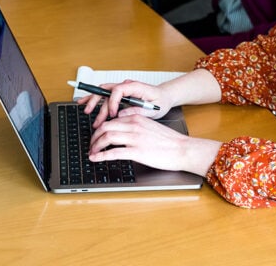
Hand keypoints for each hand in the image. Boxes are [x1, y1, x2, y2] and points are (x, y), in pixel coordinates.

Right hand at [80, 80, 169, 128]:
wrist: (165, 97)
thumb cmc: (161, 102)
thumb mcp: (154, 109)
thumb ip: (138, 111)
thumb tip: (122, 115)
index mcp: (135, 86)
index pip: (118, 90)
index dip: (113, 102)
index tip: (113, 114)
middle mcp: (126, 86)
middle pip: (106, 89)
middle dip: (96, 101)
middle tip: (90, 113)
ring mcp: (122, 89)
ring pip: (103, 93)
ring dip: (95, 103)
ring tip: (89, 115)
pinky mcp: (120, 94)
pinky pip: (105, 95)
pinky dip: (95, 99)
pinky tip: (86, 103)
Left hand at [88, 113, 221, 175]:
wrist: (183, 149)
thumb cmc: (170, 141)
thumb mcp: (150, 126)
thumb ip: (136, 124)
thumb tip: (123, 128)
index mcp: (136, 118)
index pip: (112, 119)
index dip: (100, 127)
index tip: (96, 134)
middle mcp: (133, 125)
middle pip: (105, 127)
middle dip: (94, 136)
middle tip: (91, 144)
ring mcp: (134, 138)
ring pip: (106, 138)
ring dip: (95, 145)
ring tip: (92, 152)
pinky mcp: (137, 152)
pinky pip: (113, 152)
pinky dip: (101, 155)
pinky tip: (96, 158)